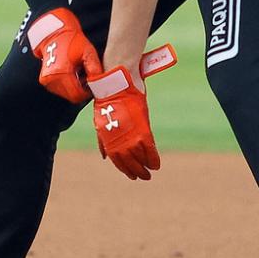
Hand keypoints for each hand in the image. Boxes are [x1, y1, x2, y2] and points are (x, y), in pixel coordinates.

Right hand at [25, 8, 100, 105]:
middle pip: (72, 97)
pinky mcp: (44, 80)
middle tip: (86, 77)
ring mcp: (46, 81)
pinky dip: (67, 85)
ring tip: (78, 72)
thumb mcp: (88, 51)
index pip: (77, 95)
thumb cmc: (73, 41)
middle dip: (81, 90)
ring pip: (65, 94)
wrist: (55, 34)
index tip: (92, 84)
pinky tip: (71, 73)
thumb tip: (99, 82)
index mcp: (62, 73)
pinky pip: (59, 89)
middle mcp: (52, 79)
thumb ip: (94, 67)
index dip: (86, 93)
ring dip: (73, 88)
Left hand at [86, 64, 159, 180]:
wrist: (117, 80)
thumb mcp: (102, 120)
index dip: (124, 169)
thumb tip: (105, 157)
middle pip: (128, 161)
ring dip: (145, 167)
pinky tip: (156, 164)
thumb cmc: (110, 97)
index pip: (116, 159)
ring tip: (150, 173)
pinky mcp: (142, 127)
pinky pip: (149, 148)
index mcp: (107, 137)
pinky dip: (153, 157)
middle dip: (136, 171)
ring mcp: (130, 133)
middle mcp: (117, 138)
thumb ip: (103, 140)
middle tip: (143, 177)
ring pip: (139, 157)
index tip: (131, 175)